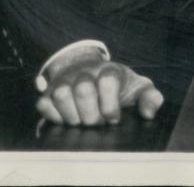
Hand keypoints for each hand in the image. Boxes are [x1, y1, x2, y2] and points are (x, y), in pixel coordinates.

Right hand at [36, 55, 162, 126]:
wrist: (91, 74)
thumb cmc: (117, 86)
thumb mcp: (137, 88)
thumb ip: (149, 98)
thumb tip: (150, 112)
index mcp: (109, 70)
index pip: (107, 81)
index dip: (110, 106)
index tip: (114, 118)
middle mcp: (85, 72)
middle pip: (83, 89)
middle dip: (91, 115)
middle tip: (96, 123)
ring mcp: (65, 80)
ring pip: (61, 94)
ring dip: (72, 115)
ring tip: (81, 121)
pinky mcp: (48, 91)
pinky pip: (44, 104)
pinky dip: (54, 116)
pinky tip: (68, 118)